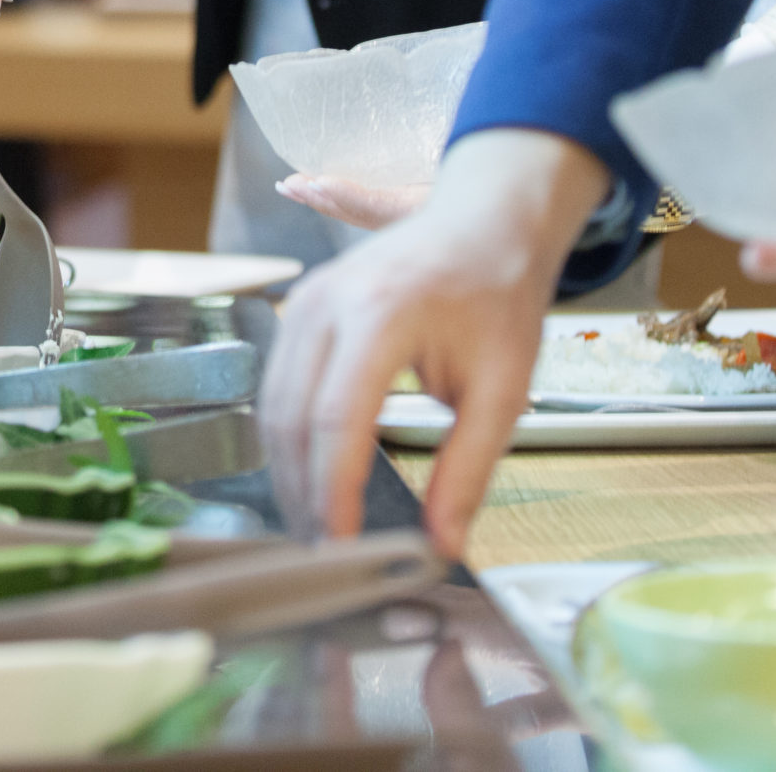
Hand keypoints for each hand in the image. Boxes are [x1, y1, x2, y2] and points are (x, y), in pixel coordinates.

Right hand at [260, 129, 608, 554]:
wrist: (486, 220)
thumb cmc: (499, 294)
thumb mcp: (503, 389)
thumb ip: (468, 469)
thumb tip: (441, 544)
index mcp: (380, 315)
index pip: (336, 422)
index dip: (333, 493)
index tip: (343, 549)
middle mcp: (327, 303)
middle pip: (290, 418)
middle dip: (304, 493)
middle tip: (327, 555)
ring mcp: (306, 300)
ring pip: (272, 404)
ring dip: (289, 469)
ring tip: (318, 524)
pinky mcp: (302, 307)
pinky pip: (278, 382)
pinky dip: (288, 435)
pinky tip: (312, 473)